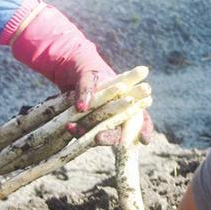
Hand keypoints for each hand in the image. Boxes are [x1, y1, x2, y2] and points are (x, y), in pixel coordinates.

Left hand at [6, 0, 153, 145]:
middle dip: (116, 138)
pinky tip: (70, 128)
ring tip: (86, 135)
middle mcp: (116, 112)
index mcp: (126, 98)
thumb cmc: (84, 67)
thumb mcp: (87, 72)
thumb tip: (82, 107)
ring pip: (105, 134)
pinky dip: (78, 132)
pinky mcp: (86, 124)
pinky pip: (85, 133)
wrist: (66, 69)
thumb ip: (87, 87)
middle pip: (123, 130)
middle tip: (107, 142)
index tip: (144, 139)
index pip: (141, 117)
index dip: (145, 129)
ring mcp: (101, 120)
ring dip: (97, 138)